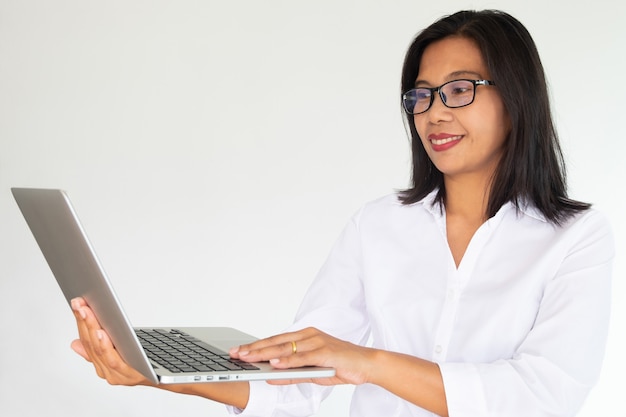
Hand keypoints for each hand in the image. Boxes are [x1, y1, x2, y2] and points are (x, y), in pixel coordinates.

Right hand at [70, 297, 152, 386]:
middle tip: (79, 303)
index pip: (87, 341)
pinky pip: (113, 360)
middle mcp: (107, 372)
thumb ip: (98, 349)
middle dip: (84, 321)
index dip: (80, 322)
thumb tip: (75, 343)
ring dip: (91, 330)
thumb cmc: (145, 362)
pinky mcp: (130, 376)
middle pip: (91, 344)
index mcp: (102, 365)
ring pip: (99, 350)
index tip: (77, 303)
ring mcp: (117, 375)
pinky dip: (105, 346)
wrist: (167, 377)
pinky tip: (101, 333)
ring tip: (87, 314)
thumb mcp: (120, 351)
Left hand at [229, 327, 376, 385]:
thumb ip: (292, 373)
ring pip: (285, 349)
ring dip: (265, 353)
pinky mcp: (325, 353)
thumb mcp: (311, 371)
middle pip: (276, 342)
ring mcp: (317, 342)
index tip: (239, 351)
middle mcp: (309, 336)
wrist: (366, 364)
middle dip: (254, 349)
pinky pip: (302, 358)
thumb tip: (271, 376)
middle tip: (236, 354)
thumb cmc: (340, 365)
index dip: (256, 346)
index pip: (275, 341)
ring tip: (248, 357)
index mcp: (305, 336)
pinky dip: (287, 361)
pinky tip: (274, 364)